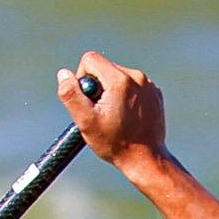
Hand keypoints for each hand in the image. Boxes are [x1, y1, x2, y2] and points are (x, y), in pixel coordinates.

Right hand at [59, 50, 167, 169]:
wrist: (146, 159)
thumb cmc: (115, 143)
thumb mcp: (86, 121)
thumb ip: (71, 95)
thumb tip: (63, 74)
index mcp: (120, 80)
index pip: (90, 59)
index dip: (82, 77)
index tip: (88, 99)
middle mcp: (137, 77)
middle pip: (105, 67)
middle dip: (98, 86)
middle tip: (102, 111)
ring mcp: (149, 85)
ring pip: (119, 76)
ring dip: (112, 91)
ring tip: (116, 116)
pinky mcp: (155, 93)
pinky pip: (133, 85)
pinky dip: (127, 96)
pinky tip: (128, 117)